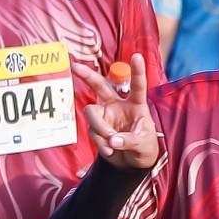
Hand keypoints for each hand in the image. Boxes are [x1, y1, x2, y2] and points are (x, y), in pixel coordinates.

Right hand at [86, 54, 161, 170]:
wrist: (132, 162)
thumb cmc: (144, 147)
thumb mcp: (143, 144)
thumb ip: (129, 140)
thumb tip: (112, 139)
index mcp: (136, 104)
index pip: (137, 85)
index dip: (137, 71)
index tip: (136, 56)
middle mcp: (117, 105)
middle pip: (100, 86)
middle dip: (87, 76)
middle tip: (74, 67)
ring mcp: (104, 116)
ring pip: (92, 113)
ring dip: (99, 128)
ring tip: (111, 144)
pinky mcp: (96, 128)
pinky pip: (92, 132)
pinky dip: (101, 143)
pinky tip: (110, 150)